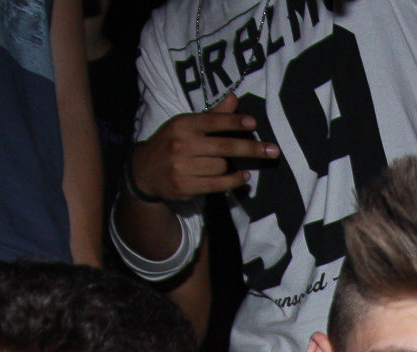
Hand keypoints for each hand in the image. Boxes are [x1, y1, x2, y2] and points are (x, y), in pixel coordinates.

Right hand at [126, 92, 278, 202]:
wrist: (144, 171)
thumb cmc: (171, 143)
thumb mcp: (186, 125)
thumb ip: (212, 115)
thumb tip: (234, 99)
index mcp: (183, 125)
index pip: (212, 121)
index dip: (233, 122)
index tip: (253, 124)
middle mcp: (181, 145)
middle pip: (224, 147)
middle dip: (251, 149)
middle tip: (273, 150)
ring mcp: (182, 167)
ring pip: (221, 166)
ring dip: (230, 166)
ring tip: (228, 164)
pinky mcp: (185, 186)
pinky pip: (218, 184)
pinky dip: (234, 180)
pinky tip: (244, 177)